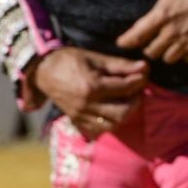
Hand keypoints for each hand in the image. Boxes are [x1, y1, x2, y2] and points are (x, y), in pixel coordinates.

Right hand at [30, 47, 147, 139]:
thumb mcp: (96, 58)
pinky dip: (111, 122)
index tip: (143, 74)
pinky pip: (100, 129)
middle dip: (135, 101)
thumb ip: (121, 65)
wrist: (43, 71)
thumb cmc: (70, 60)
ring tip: (126, 100)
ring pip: (113, 124)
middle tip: (136, 90)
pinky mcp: (77, 121)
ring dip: (125, 114)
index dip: (139, 80)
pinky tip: (113, 110)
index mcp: (92, 87)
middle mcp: (86, 105)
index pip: (126, 88)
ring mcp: (81, 115)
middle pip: (123, 112)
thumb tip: (144, 67)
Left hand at [115, 0, 187, 63]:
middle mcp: (172, 31)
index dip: (125, 42)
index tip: (123, 42)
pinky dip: (185, 56)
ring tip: (166, 46)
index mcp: (161, 15)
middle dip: (147, 48)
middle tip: (149, 42)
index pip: (136, 36)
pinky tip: (184, 48)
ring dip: (165, 53)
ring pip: (169, 58)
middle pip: (151, 52)